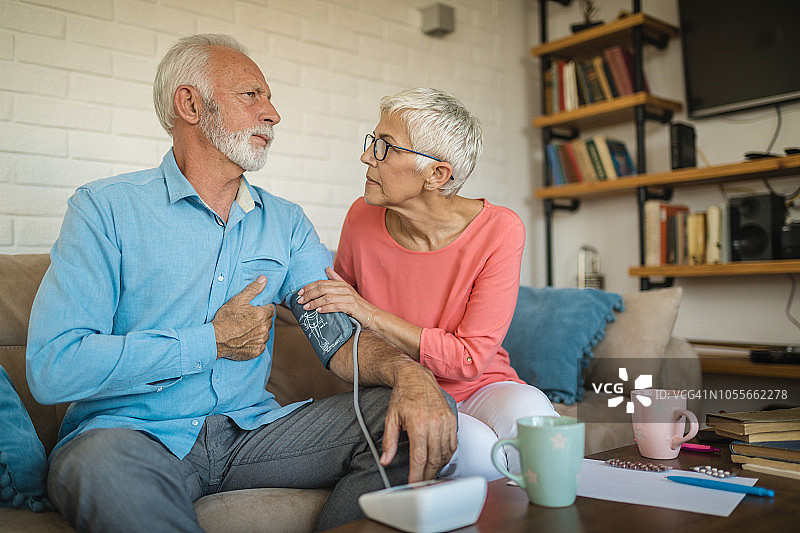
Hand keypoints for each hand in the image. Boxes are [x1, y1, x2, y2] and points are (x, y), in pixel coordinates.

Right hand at [212, 275, 274, 360]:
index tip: (255, 310)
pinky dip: (256, 342)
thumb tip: (264, 279)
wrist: (215, 340)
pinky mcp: (256, 351)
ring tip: (246, 329)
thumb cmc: (225, 319)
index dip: (263, 308)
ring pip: (265, 333)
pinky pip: (261, 345)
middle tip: (248, 319)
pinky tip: (246, 338)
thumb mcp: (237, 300)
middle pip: (268, 321)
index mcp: (261, 315)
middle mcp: (264, 329)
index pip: (271, 309)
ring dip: (259, 330)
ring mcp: (261, 341)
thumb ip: (253, 289)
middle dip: (261, 319)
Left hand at [298, 267, 375, 327]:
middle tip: (300, 300)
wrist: (372, 315)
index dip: (309, 286)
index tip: (299, 292)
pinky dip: (326, 308)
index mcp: (341, 284)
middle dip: (309, 294)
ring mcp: (348, 297)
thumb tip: (327, 268)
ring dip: (314, 302)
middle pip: (322, 288)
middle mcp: (344, 289)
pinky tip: (318, 311)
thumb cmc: (357, 305)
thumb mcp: (346, 290)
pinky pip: (336, 306)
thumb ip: (336, 280)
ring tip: (306, 307)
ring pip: (327, 297)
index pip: (322, 282)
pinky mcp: (351, 306)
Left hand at [380, 365, 457, 482]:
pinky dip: (447, 456)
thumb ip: (389, 441)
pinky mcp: (452, 419)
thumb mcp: (391, 417)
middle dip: (427, 475)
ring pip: (445, 453)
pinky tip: (439, 460)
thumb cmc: (403, 395)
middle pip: (434, 458)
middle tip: (421, 485)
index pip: (419, 457)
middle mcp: (435, 423)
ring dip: (438, 467)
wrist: (417, 377)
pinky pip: (453, 444)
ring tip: (429, 475)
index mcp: (418, 423)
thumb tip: (385, 460)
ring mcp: (445, 421)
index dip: (417, 474)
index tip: (413, 485)